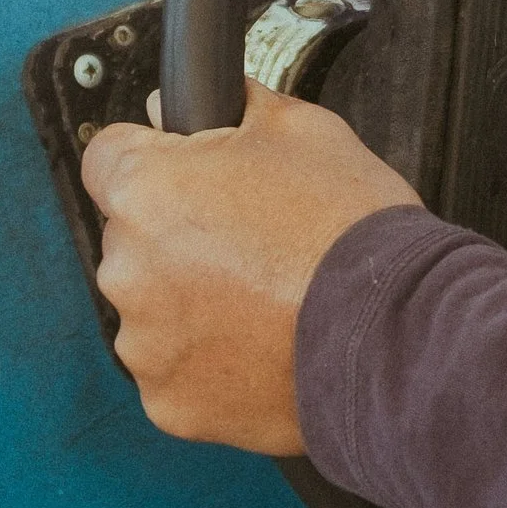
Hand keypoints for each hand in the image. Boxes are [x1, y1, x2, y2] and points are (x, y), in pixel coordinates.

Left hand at [79, 79, 419, 453]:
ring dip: (193, 302)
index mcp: (147, 191)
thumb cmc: (352, 233)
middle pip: (134, 238)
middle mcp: (128, 270)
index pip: (108, 156)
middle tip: (254, 242)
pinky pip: (178, 371)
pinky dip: (212, 363)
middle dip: (180, 236)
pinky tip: (265, 346)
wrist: (398, 335)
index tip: (191, 173)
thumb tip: (191, 104)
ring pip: (154, 308)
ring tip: (268, 300)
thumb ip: (232, 108)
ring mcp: (146, 344)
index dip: (155, 156)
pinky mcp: (171, 403)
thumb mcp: (304, 127)